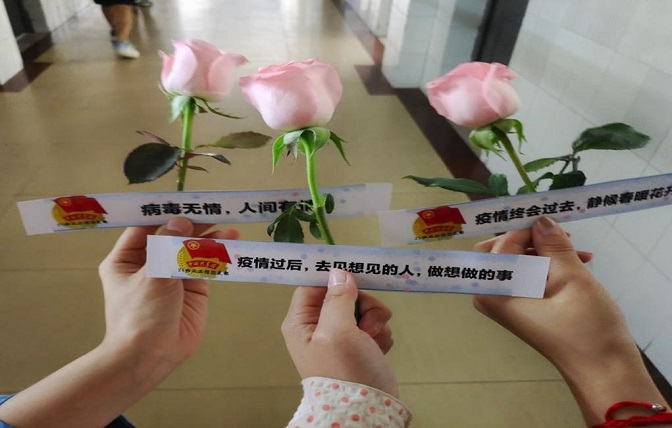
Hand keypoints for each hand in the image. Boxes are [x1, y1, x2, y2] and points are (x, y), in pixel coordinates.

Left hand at [98, 216, 238, 371]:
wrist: (150, 356)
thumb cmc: (140, 314)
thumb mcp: (152, 275)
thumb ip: (168, 246)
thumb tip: (181, 222)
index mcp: (127, 259)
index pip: (145, 227)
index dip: (164, 213)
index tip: (183, 200)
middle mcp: (149, 264)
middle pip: (172, 236)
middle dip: (193, 224)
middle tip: (214, 212)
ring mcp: (172, 275)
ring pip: (192, 249)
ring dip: (210, 238)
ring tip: (230, 228)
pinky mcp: (193, 288)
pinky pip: (205, 265)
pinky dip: (217, 254)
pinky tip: (229, 242)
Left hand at [281, 269, 398, 396]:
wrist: (369, 412)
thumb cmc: (346, 372)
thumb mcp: (337, 331)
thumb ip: (337, 299)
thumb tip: (338, 273)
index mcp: (301, 323)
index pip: (313, 286)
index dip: (333, 279)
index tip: (355, 275)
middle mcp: (317, 328)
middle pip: (341, 295)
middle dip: (361, 303)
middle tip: (369, 320)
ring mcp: (339, 338)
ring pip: (361, 309)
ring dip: (374, 319)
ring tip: (374, 338)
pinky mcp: (359, 347)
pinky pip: (372, 325)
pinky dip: (379, 333)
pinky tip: (378, 348)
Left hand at [472, 217, 665, 424]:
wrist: (602, 369)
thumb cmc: (586, 330)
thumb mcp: (571, 279)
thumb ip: (553, 245)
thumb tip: (541, 220)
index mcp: (493, 290)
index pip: (500, 244)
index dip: (525, 229)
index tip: (550, 221)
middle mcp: (490, 295)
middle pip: (500, 250)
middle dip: (530, 238)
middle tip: (564, 237)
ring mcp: (504, 301)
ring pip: (516, 260)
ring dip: (544, 251)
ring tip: (579, 254)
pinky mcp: (520, 305)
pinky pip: (526, 273)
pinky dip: (547, 264)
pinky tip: (576, 263)